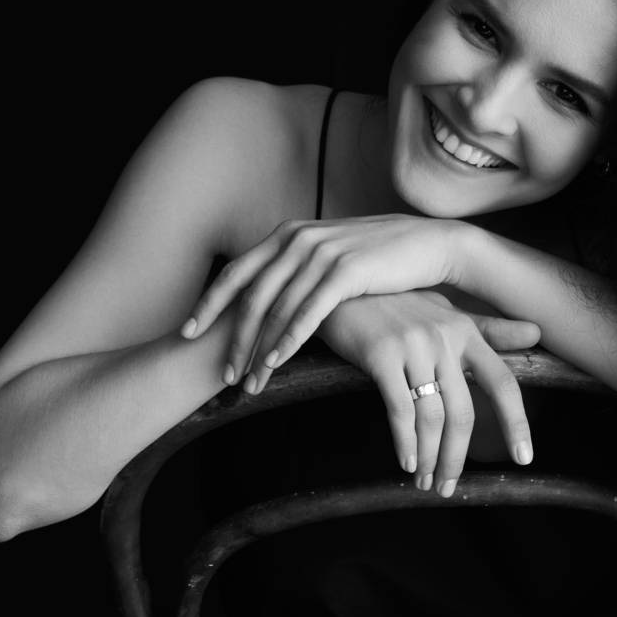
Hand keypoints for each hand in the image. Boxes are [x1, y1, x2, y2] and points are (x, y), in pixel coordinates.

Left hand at [179, 215, 467, 389]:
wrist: (429, 245)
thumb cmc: (378, 258)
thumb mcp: (329, 256)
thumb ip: (297, 269)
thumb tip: (270, 296)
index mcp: (288, 235)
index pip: (237, 273)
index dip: (209, 304)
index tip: (187, 332)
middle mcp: (297, 240)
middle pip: (249, 295)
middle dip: (231, 338)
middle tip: (221, 373)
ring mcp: (320, 254)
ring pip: (276, 309)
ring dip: (258, 350)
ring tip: (247, 382)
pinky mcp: (345, 271)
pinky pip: (307, 312)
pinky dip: (286, 341)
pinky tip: (275, 364)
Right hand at [317, 290, 540, 495]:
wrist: (343, 287)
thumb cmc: (396, 302)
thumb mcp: (445, 310)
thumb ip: (490, 329)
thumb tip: (537, 333)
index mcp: (465, 331)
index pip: (503, 383)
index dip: (516, 423)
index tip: (523, 457)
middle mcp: (444, 338)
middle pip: (463, 413)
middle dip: (457, 458)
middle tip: (448, 486)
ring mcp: (412, 346)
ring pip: (431, 417)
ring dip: (428, 457)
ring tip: (423, 481)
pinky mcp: (380, 354)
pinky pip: (399, 409)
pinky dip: (404, 442)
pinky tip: (406, 463)